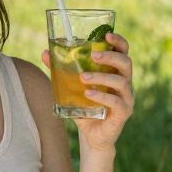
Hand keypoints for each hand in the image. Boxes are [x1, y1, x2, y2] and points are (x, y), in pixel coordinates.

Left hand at [41, 29, 133, 153]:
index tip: (106, 35)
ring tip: (83, 77)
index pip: (123, 51)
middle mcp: (125, 83)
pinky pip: (116, 102)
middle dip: (110, 56)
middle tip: (93, 55)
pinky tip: (88, 95)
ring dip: (102, 77)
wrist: (91, 136)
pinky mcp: (124, 113)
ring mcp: (127, 98)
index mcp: (116, 72)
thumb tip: (45, 53)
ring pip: (121, 82)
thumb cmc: (84, 108)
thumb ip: (61, 71)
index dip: (118, 41)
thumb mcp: (72, 88)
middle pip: (126, 63)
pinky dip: (102, 96)